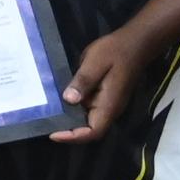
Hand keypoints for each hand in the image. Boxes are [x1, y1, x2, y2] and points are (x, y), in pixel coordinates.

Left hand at [54, 23, 149, 142]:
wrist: (135, 43)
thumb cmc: (116, 51)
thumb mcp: (95, 63)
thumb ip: (83, 81)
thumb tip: (68, 100)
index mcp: (109, 105)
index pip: (93, 132)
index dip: (73, 136)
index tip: (53, 133)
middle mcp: (109, 109)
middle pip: (88, 129)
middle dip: (67, 130)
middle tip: (44, 124)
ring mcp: (107, 103)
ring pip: (86, 119)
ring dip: (69, 119)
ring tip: (46, 114)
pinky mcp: (103, 96)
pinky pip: (87, 107)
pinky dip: (73, 107)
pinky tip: (57, 99)